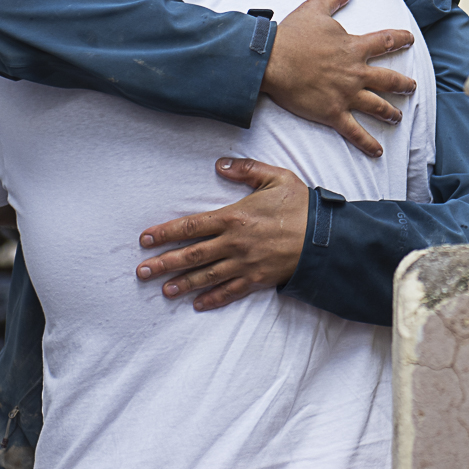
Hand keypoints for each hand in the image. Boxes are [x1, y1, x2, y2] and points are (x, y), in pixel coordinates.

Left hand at [135, 158, 308, 310]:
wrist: (326, 237)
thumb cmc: (301, 206)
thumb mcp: (276, 177)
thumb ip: (246, 169)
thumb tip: (220, 165)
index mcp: (234, 217)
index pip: (191, 226)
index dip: (166, 233)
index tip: (146, 239)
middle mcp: (234, 243)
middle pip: (192, 255)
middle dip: (164, 263)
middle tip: (142, 272)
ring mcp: (245, 264)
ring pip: (206, 276)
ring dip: (182, 284)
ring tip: (163, 290)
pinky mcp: (258, 279)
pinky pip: (231, 291)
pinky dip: (213, 298)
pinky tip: (198, 304)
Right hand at [261, 0, 416, 157]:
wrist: (272, 60)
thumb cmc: (291, 35)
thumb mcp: (315, 9)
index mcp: (354, 48)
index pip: (385, 42)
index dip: (400, 39)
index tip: (410, 39)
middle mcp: (356, 72)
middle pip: (389, 80)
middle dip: (403, 84)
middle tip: (412, 87)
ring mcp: (347, 95)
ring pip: (377, 106)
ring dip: (391, 113)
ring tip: (398, 118)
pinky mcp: (333, 113)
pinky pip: (355, 132)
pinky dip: (368, 143)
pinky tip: (378, 151)